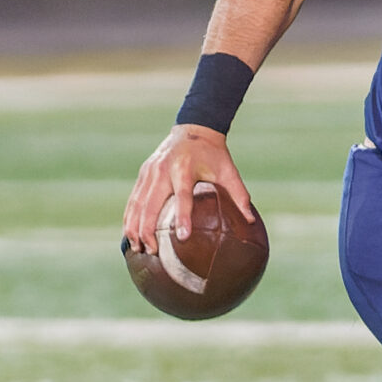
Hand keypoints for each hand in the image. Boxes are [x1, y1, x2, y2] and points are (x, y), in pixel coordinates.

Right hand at [122, 124, 255, 253]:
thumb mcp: (228, 170)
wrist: (193, 129)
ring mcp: (149, 172)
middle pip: (150, 204)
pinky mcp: (143, 174)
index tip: (182, 238)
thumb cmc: (214, 154)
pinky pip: (133, 200)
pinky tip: (130, 235)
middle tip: (152, 252)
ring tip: (138, 248)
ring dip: (134, 228)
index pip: (182, 196)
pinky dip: (130, 218)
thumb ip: (239, 194)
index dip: (182, 217)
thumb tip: (251, 221)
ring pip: (137, 204)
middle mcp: (162, 170)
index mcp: (184, 169)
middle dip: (148, 230)